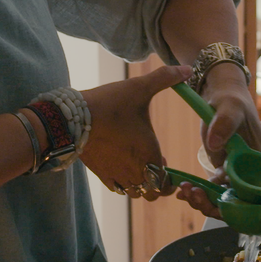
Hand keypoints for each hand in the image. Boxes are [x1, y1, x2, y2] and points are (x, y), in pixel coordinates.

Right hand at [79, 65, 191, 199]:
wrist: (73, 119)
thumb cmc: (110, 104)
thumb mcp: (140, 87)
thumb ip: (165, 77)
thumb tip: (187, 67)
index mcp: (150, 154)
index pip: (167, 183)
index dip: (171, 177)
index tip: (167, 161)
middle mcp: (136, 171)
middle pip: (154, 193)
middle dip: (158, 183)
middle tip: (155, 165)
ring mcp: (117, 175)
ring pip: (136, 193)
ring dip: (141, 184)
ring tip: (138, 165)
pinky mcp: (101, 175)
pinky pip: (118, 189)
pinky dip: (123, 183)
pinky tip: (121, 166)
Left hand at [174, 65, 260, 219]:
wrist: (221, 98)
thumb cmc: (231, 101)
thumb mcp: (229, 107)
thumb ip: (224, 123)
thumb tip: (216, 143)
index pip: (260, 195)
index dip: (241, 206)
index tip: (216, 201)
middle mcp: (256, 172)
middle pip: (242, 204)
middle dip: (216, 205)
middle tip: (193, 194)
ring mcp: (240, 174)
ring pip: (226, 201)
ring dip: (204, 201)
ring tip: (185, 190)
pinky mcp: (225, 173)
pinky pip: (215, 191)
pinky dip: (200, 193)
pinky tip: (185, 189)